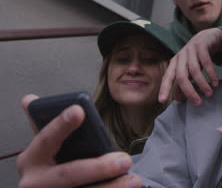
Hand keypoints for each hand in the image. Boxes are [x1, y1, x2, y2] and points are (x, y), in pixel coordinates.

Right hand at [17, 94, 140, 187]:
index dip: (61, 125)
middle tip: (125, 159)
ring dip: (113, 187)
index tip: (79, 110)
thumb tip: (29, 100)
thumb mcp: (44, 149)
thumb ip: (46, 126)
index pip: (46, 139)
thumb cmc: (51, 167)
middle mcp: (35, 182)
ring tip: (134, 179)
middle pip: (69, 174)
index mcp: (31, 160)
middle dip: (99, 168)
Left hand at [158, 28, 221, 105]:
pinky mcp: (202, 45)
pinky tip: (215, 83)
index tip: (162, 101)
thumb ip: (182, 83)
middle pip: (181, 76)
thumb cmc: (196, 56)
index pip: (167, 77)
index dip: (164, 88)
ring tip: (209, 94)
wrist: (208, 37)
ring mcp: (191, 50)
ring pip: (194, 70)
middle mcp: (181, 56)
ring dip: (202, 84)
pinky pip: (206, 62)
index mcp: (175, 63)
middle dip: (189, 91)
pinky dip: (211, 74)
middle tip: (198, 103)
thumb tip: (176, 99)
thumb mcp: (189, 70)